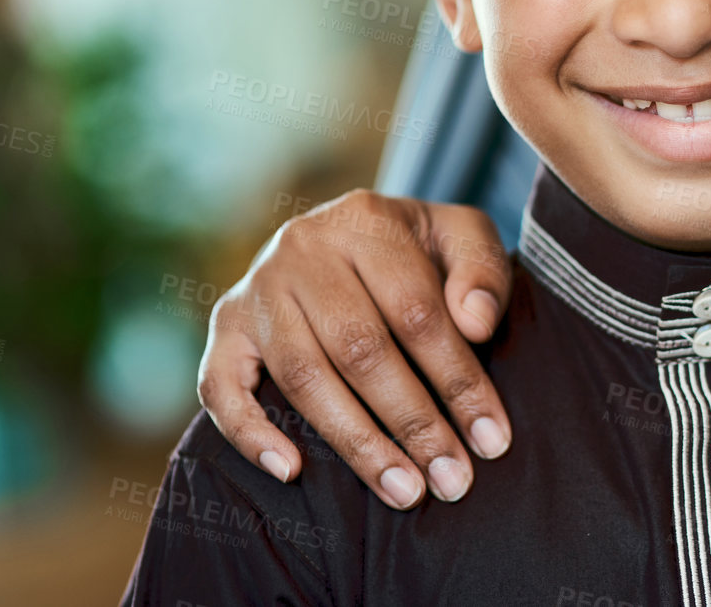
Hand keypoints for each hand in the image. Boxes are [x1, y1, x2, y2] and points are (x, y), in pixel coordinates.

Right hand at [198, 190, 512, 509]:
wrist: (350, 230)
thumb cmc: (418, 247)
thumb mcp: (462, 236)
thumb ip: (482, 272)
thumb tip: (475, 325)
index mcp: (366, 219)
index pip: (417, 313)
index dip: (458, 380)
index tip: (491, 439)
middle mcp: (302, 248)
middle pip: (361, 349)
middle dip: (413, 423)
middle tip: (451, 479)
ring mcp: (257, 287)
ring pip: (303, 377)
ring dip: (356, 443)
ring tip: (403, 491)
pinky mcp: (224, 325)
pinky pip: (219, 387)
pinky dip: (251, 433)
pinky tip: (292, 472)